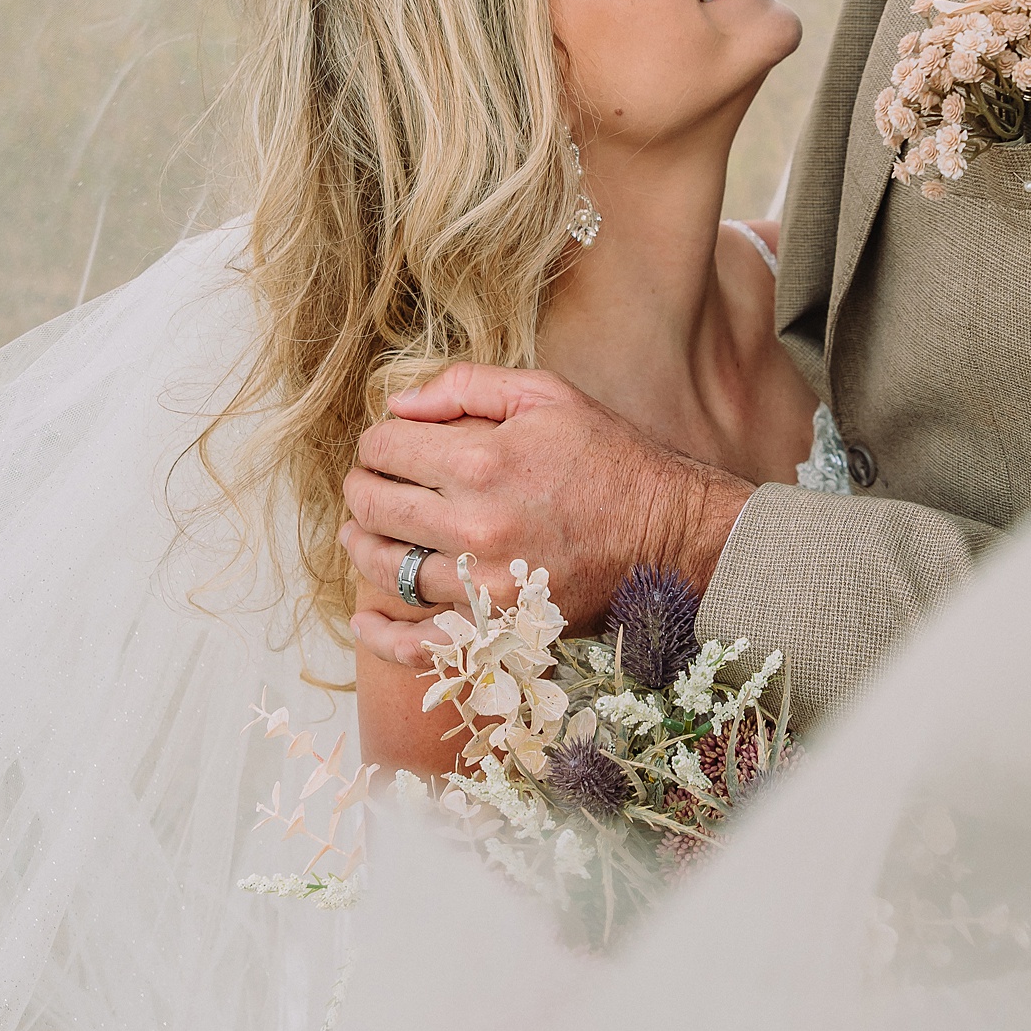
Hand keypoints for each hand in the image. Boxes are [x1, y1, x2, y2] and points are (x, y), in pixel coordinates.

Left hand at [340, 364, 751, 662]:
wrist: (667, 535)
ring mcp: (484, 585)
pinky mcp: (498, 628)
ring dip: (363, 545)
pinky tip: (365, 619)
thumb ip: (468, 385)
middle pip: (375, 506)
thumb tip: (399, 404)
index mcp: (482, 462)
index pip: (385, 449)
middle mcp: (475, 526)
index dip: (376, 441)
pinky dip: (380, 636)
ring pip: (386, 568)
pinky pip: (418, 645)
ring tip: (364, 531)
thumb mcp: (548, 396)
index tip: (387, 444)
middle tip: (371, 482)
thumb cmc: (608, 458)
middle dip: (362, 487)